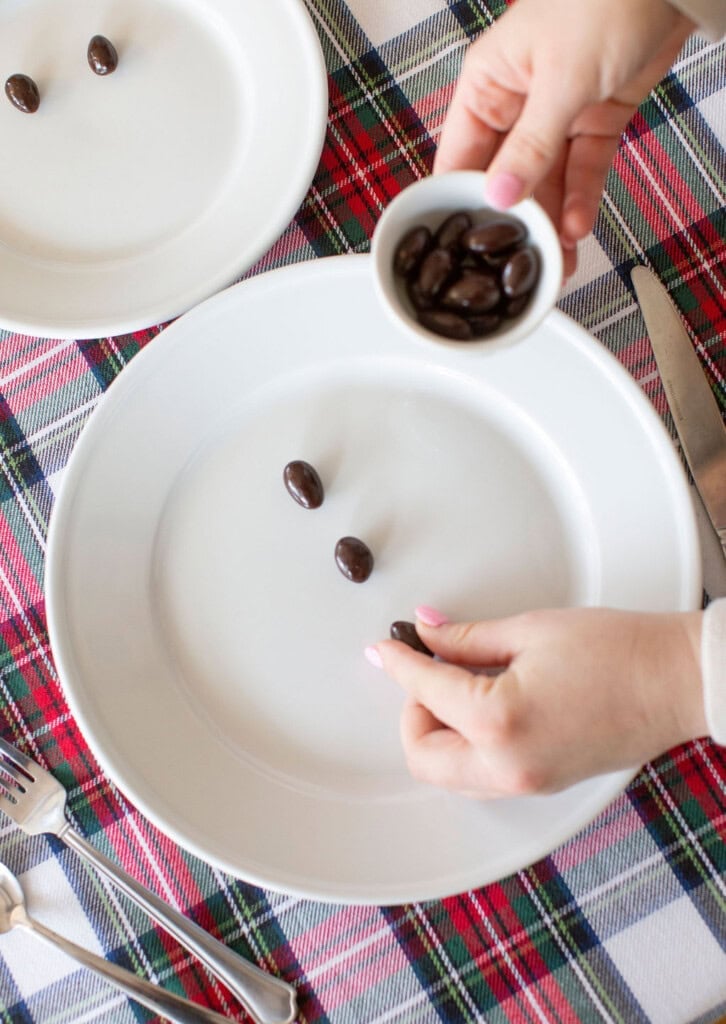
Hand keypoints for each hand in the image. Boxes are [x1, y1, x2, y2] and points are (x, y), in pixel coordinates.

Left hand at [366, 606, 705, 797]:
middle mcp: (506, 766)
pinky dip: (465, 746)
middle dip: (412, 712)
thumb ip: (466, 638)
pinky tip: (479, 707)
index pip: (423, 691)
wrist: (678, 681)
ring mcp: (525, 783)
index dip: (398, 663)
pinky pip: (479, 777)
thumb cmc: (618, 650)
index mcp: (498, 721)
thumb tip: (425, 634)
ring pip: (448, 774)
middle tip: (427, 671)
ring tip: (455, 686)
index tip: (385, 647)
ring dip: (436, 733)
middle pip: (421, 756)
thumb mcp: (530, 630)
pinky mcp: (541, 784)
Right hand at [434, 0, 693, 275]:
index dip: (462, 204)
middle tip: (519, 265)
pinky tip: (576, 226)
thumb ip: (531, 146)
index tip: (467, 249)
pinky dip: (581, 198)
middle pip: (506, 179)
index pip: (459, 158)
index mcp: (487, 86)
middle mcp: (515, 104)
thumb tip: (500, 197)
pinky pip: (582, 170)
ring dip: (551, 222)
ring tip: (556, 262)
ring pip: (546, 182)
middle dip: (514, 224)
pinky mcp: (593, 121)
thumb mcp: (561, 80)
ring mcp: (555, 115)